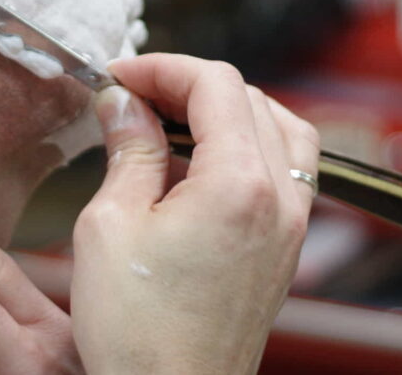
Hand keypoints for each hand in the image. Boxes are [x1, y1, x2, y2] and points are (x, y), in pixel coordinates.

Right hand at [71, 54, 318, 374]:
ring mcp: (291, 226)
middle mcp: (279, 200)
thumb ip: (128, 150)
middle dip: (188, 84)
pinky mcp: (286, 249)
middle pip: (249, 98)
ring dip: (227, 109)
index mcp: (238, 184)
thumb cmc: (139, 332)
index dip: (161, 68)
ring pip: (279, 127)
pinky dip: (249, 144)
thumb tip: (122, 102)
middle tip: (134, 96)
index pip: (214, 84)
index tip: (119, 77)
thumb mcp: (110, 225)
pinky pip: (286, 168)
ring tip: (173, 118)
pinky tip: (203, 161)